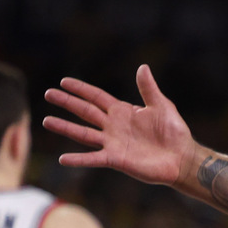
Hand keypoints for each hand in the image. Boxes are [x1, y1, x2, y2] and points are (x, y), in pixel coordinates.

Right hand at [43, 65, 197, 185]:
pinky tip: (63, 159)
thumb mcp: (162, 106)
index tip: (63, 82)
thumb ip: (148, 89)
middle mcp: (113, 126)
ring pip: (83, 133)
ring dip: (65, 127)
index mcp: (122, 111)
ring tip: (46, 121)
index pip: (96, 97)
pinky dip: (79, 159)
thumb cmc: (174, 132)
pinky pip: (93, 158)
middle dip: (66, 102)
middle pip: (85, 111)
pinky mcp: (116, 159)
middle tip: (47, 94)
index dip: (81, 89)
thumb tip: (143, 67)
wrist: (182, 158)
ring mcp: (113, 143)